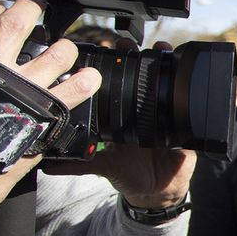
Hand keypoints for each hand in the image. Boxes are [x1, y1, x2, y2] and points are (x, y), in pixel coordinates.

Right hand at [0, 0, 102, 224]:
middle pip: (19, 24)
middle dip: (31, 7)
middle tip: (37, 3)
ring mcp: (23, 91)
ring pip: (55, 54)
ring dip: (64, 46)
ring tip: (66, 47)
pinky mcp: (44, 115)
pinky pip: (74, 92)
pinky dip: (86, 81)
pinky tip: (90, 77)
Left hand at [40, 39, 194, 208]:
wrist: (157, 192)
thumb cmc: (129, 174)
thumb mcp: (102, 166)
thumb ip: (76, 164)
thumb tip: (47, 164)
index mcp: (123, 114)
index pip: (117, 81)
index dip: (112, 62)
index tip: (105, 46)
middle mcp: (143, 110)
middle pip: (142, 73)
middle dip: (137, 53)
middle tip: (128, 43)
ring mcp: (165, 115)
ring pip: (166, 83)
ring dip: (165, 63)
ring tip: (161, 50)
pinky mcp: (184, 127)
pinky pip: (189, 108)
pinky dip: (189, 94)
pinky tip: (186, 81)